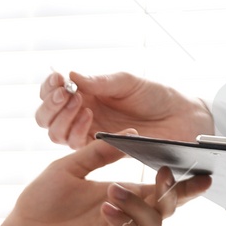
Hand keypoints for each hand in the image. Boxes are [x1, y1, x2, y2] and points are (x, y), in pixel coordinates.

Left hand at [0, 138, 211, 225]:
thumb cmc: (40, 204)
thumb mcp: (67, 169)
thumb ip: (98, 154)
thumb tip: (132, 134)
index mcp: (123, 196)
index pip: (162, 190)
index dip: (186, 184)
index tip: (204, 171)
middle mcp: (128, 219)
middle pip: (168, 208)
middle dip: (172, 191)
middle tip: (164, 173)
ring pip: (153, 224)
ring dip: (138, 203)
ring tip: (112, 190)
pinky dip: (124, 222)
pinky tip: (106, 208)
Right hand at [36, 71, 212, 148]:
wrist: (180, 119)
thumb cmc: (156, 97)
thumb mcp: (127, 82)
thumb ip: (99, 81)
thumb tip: (70, 75)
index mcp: (85, 94)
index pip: (52, 92)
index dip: (49, 87)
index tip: (58, 78)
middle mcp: (80, 114)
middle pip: (45, 116)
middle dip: (50, 104)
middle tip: (65, 93)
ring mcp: (87, 133)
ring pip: (54, 133)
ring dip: (61, 117)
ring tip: (79, 103)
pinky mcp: (97, 150)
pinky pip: (74, 144)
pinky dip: (76, 130)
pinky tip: (89, 117)